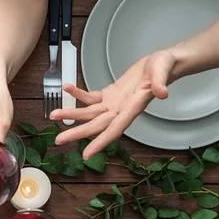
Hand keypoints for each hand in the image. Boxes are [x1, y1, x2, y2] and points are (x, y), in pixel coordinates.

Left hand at [50, 50, 176, 158]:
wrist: (163, 64)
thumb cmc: (164, 67)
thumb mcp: (162, 70)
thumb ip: (160, 83)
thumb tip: (162, 93)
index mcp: (133, 108)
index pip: (115, 130)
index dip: (100, 142)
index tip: (86, 154)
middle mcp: (121, 110)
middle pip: (96, 125)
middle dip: (77, 133)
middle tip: (58, 140)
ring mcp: (114, 104)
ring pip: (89, 113)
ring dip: (71, 114)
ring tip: (54, 115)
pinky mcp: (110, 94)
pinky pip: (91, 97)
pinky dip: (78, 94)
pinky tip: (67, 89)